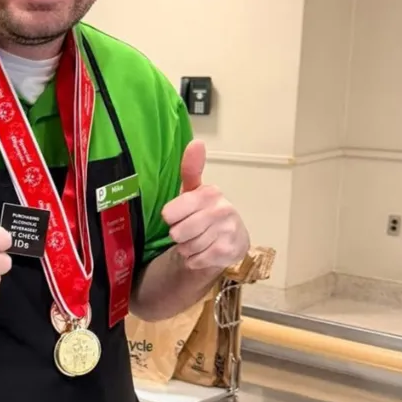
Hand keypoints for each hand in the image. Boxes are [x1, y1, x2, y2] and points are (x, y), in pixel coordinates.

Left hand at [161, 140, 248, 270]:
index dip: (170, 217)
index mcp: (209, 193)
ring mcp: (227, 231)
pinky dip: (194, 259)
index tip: (177, 215)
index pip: (170, 213)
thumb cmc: (205, 212)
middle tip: (188, 230)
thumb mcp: (195, 190)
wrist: (231, 241)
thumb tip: (197, 142)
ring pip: (186, 247)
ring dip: (186, 248)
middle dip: (178, 235)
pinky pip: (196, 260)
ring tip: (197, 240)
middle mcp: (221, 210)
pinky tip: (204, 251)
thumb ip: (191, 168)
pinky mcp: (228, 252)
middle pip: (177, 232)